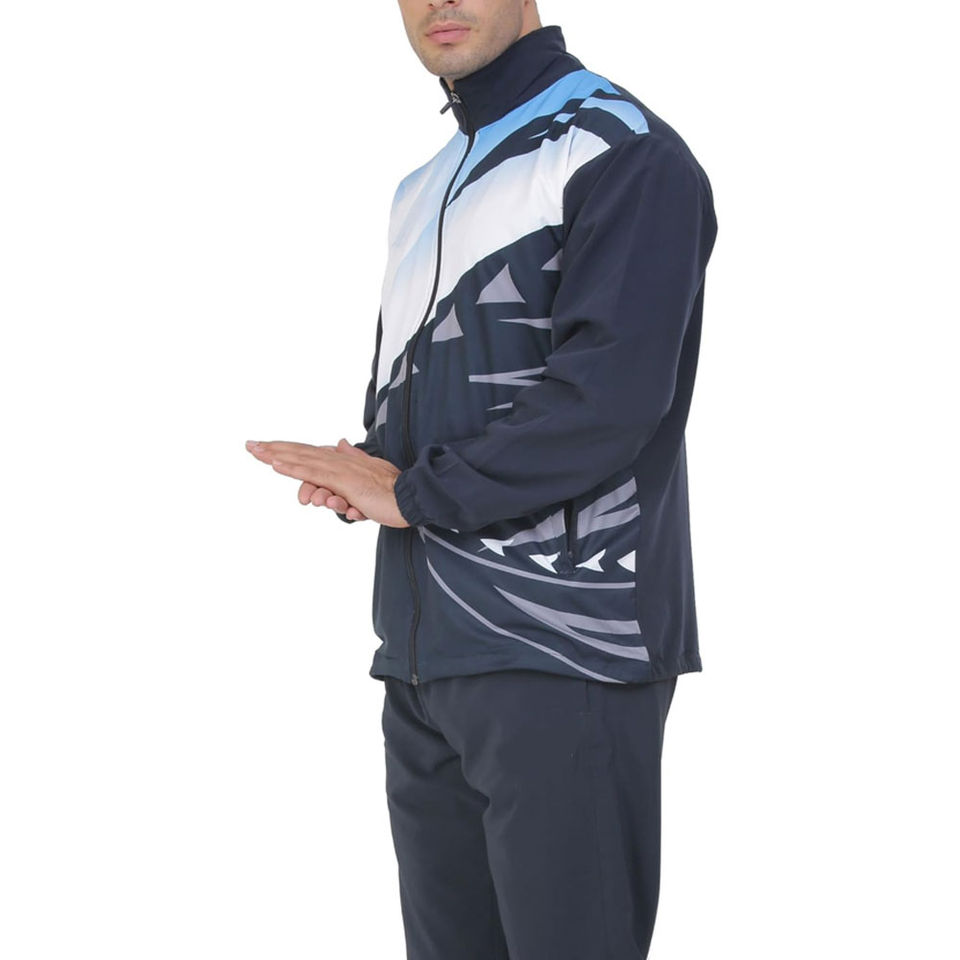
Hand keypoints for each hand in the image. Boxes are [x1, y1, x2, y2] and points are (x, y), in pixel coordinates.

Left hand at [245, 437, 409, 527]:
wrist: (409, 497)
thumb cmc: (392, 490)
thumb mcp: (369, 471)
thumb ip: (354, 457)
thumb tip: (340, 443)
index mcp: (343, 460)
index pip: (310, 452)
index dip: (288, 448)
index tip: (267, 447)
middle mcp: (338, 461)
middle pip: (301, 452)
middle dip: (274, 448)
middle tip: (250, 445)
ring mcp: (339, 470)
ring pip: (302, 460)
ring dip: (277, 455)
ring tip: (256, 451)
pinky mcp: (342, 482)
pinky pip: (312, 473)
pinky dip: (292, 467)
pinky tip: (275, 464)